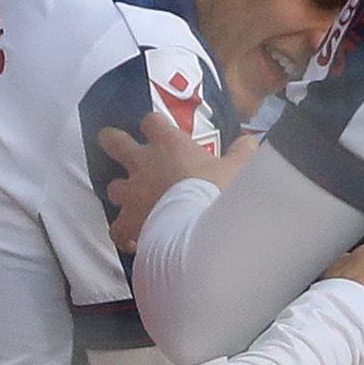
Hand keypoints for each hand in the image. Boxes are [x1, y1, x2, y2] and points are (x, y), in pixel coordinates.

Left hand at [98, 104, 252, 256]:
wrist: (204, 229)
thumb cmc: (221, 192)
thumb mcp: (240, 168)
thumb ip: (242, 152)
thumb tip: (249, 140)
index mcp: (169, 144)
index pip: (152, 121)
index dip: (155, 125)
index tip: (162, 131)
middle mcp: (143, 163)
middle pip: (114, 141)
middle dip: (114, 142)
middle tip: (120, 148)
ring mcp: (132, 193)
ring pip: (114, 187)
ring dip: (123, 194)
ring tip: (133, 204)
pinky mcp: (129, 222)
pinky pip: (118, 229)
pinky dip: (124, 235)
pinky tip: (133, 242)